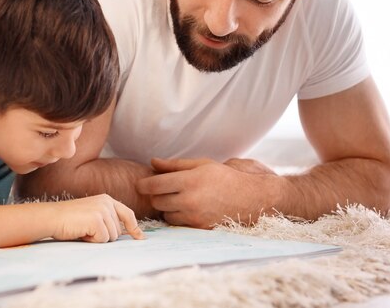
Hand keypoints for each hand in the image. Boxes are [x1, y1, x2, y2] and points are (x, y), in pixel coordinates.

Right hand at [51, 194, 144, 242]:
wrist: (51, 217)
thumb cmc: (69, 219)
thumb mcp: (91, 214)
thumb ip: (106, 219)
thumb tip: (124, 233)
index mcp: (107, 199)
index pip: (127, 214)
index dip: (134, 228)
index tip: (140, 238)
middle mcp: (107, 202)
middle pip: (118, 231)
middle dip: (104, 236)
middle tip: (86, 229)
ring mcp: (103, 210)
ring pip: (112, 237)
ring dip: (97, 239)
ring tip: (83, 230)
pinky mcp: (97, 220)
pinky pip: (103, 239)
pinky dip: (92, 241)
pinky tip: (81, 232)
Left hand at [136, 158, 281, 227]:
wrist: (249, 198)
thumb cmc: (223, 177)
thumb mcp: (200, 165)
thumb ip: (174, 165)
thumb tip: (152, 162)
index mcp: (189, 181)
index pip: (154, 185)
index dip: (143, 184)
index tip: (140, 184)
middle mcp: (190, 200)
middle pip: (156, 201)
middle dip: (157, 195)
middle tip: (164, 189)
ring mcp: (194, 216)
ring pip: (165, 214)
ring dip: (166, 207)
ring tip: (178, 198)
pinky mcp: (199, 227)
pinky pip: (177, 224)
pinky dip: (177, 216)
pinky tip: (186, 208)